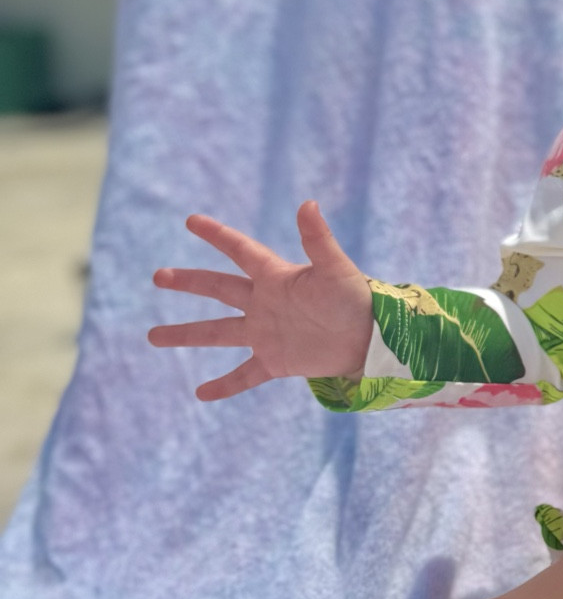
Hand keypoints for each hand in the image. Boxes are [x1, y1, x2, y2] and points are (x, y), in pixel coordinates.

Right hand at [150, 201, 373, 400]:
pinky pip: (244, 374)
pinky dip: (224, 385)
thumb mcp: (336, 269)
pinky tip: (201, 394)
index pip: (240, 251)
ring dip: (186, 334)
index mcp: (277, 277)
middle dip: (189, 282)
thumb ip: (318, 240)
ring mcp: (267, 333)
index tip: (191, 221)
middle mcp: (266, 303)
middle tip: (158, 276)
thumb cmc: (357, 300)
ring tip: (152, 336)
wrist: (373, 340)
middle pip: (219, 289)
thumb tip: (308, 204)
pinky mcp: (276, 362)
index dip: (217, 235)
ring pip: (218, 332)